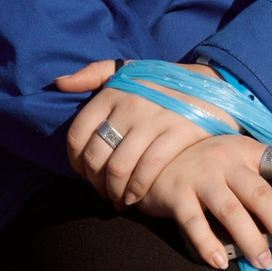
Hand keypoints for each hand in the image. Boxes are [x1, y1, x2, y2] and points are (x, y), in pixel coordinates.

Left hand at [63, 60, 229, 208]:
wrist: (211, 84)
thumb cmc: (162, 81)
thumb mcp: (127, 70)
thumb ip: (92, 74)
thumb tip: (60, 83)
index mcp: (112, 92)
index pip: (78, 134)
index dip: (75, 161)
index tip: (82, 173)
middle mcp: (129, 105)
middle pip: (97, 155)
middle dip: (94, 182)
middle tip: (100, 192)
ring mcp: (154, 120)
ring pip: (120, 167)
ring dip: (113, 191)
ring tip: (116, 200)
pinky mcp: (179, 134)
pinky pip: (149, 169)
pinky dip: (137, 190)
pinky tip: (135, 198)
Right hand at [143, 134, 271, 269]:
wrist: (147, 154)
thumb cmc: (202, 165)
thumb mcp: (232, 163)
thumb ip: (258, 181)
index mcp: (246, 152)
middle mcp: (225, 161)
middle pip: (260, 194)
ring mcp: (199, 176)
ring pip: (231, 211)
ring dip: (250, 240)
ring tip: (264, 263)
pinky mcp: (175, 193)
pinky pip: (193, 223)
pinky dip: (207, 245)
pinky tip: (219, 262)